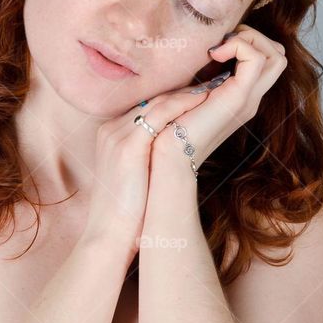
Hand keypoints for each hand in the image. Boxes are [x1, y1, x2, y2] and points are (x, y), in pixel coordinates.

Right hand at [80, 85, 211, 263]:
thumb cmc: (126, 214)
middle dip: (182, 93)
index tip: (198, 96)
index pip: (145, 108)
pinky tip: (204, 101)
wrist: (109, 236)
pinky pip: (160, 114)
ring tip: (213, 89)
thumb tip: (170, 154)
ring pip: (157, 104)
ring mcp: (116, 136)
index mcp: (110, 136)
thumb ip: (146, 158)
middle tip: (211, 85)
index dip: (173, 101)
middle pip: (151, 101)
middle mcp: (110, 130)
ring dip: (187, 95)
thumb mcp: (134, 178)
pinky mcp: (128, 145)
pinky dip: (183, 105)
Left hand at [149, 23, 286, 173]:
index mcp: (241, 96)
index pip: (267, 59)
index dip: (248, 42)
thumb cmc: (170, 125)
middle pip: (278, 55)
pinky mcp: (238, 98)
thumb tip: (202, 54)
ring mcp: (248, 98)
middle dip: (254, 36)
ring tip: (220, 48)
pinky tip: (214, 55)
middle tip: (223, 43)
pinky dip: (239, 46)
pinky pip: (256, 59)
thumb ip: (201, 78)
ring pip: (277, 55)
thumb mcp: (189, 96)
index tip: (216, 46)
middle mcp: (251, 97)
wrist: (170, 154)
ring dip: (250, 39)